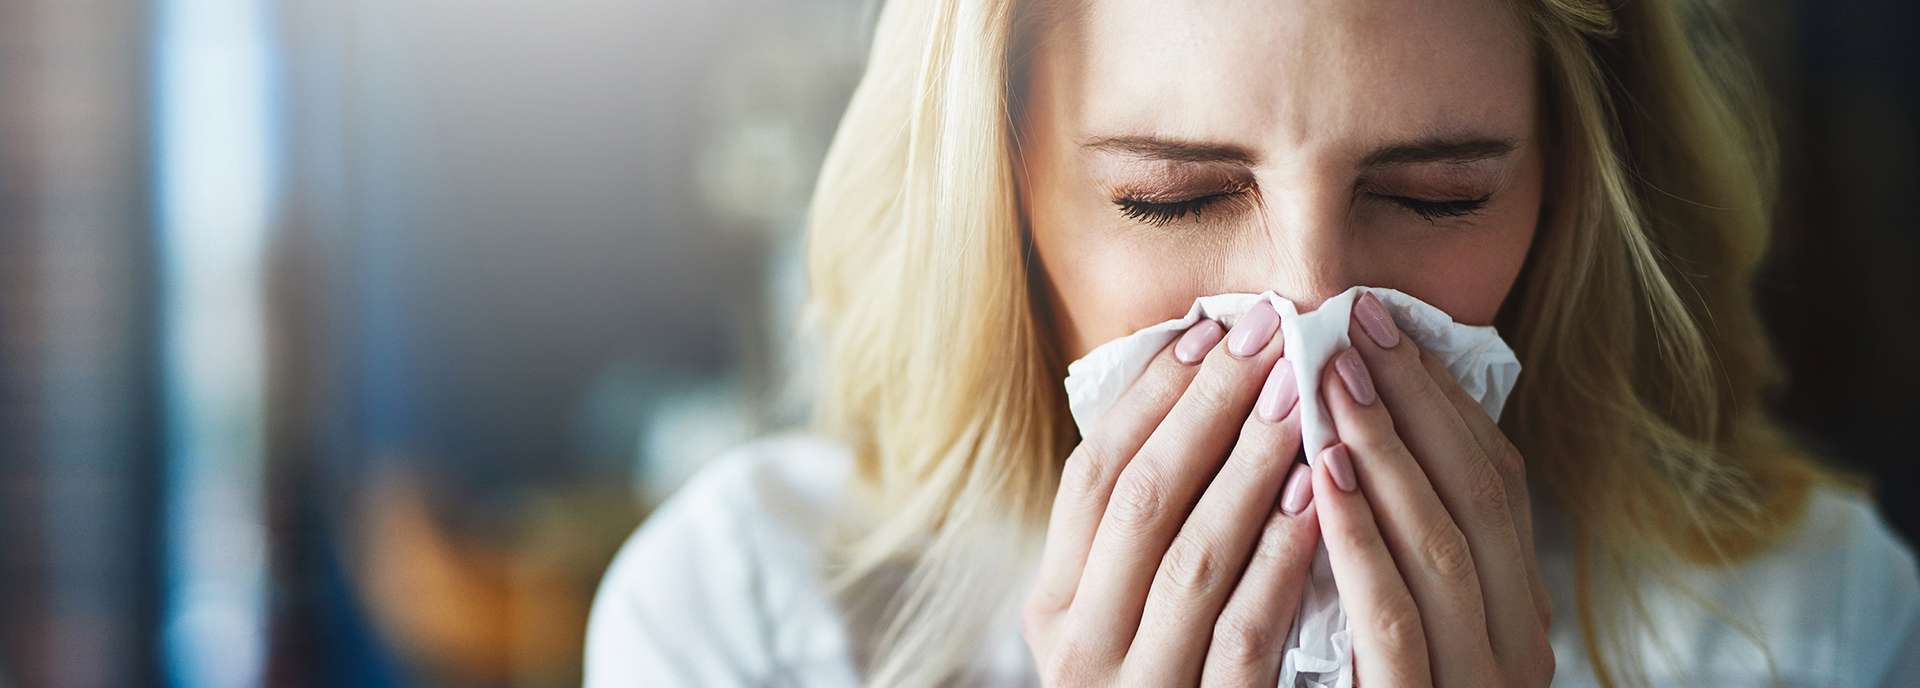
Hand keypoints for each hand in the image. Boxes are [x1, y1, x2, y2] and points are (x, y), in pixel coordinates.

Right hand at [1023, 302, 1321, 685]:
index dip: (1151, 397)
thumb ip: (1141, 534)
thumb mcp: (1123, 617)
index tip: (1210, 329)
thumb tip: (1195, 396)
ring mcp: (1137, 687)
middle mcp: (1078, 646)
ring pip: (1191, 557)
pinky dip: (1281, 558)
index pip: (1093, 476)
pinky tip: (1320, 498)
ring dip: (1251, 466)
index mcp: (1054, 604)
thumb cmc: (1163, 686)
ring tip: (1300, 396)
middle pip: (1140, 499)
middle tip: (1267, 334)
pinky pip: (1244, 631)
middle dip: (1207, 407)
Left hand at [1309, 291, 1553, 685]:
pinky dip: (1360, 544)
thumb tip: (1358, 427)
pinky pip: (1393, 625)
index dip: (1442, 399)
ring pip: (1442, 552)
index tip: (1383, 323)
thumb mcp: (1410, 625)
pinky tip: (1318, 479)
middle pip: (1478, 499)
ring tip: (1329, 378)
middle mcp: (1516, 651)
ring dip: (1385, 455)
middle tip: (1350, 324)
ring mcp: (1474, 687)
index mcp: (1517, 616)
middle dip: (1413, 405)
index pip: (1497, 483)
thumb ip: (1402, 546)